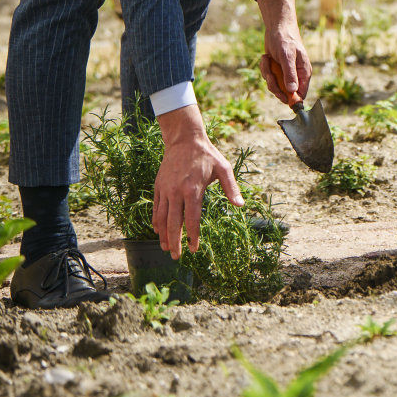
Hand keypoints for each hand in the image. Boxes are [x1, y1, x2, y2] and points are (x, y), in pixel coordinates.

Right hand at [154, 105, 244, 257]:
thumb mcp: (223, 168)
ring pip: (162, 217)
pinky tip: (157, 231)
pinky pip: (156, 207)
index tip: (193, 249)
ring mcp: (166, 189)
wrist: (184, 140)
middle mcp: (177, 192)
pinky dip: (156, 221)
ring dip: (163, 235)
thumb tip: (240, 206)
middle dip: (175, 242)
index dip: (192, 236)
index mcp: (193, 190)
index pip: (192, 219)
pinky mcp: (159, 186)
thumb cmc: (207, 155)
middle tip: (176, 257)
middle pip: (174, 223)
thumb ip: (231, 188)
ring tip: (166, 248)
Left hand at [256, 0, 310, 105]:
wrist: (276, 27)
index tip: (283, 97)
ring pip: (275, 86)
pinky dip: (264, 68)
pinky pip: (268, 77)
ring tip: (267, 60)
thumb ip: (290, 74)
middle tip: (270, 75)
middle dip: (275, 86)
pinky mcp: (276, 70)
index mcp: (303, 72)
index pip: (302, 93)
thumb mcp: (287, 56)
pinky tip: (266, 57)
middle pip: (286, 93)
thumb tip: (292, 91)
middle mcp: (296, 75)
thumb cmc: (285, 39)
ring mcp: (285, 73)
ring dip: (268, 74)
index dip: (293, 98)